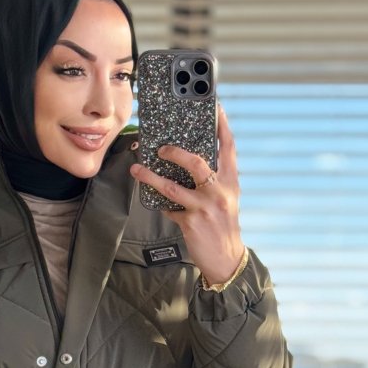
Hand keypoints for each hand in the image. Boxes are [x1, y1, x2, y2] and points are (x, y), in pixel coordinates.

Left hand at [129, 102, 245, 286]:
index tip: (216, 108)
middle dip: (175, 152)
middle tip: (161, 148)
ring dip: (151, 177)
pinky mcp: (191, 222)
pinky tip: (159, 204)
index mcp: (230, 182)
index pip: (228, 148)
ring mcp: (204, 207)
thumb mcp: (226, 199)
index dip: (222, 126)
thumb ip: (214, 181)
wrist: (227, 260)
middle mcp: (219, 191)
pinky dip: (164, 206)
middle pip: (195, 162)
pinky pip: (170, 209)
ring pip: (172, 186)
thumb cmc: (223, 227)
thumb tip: (191, 163)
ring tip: (137, 170)